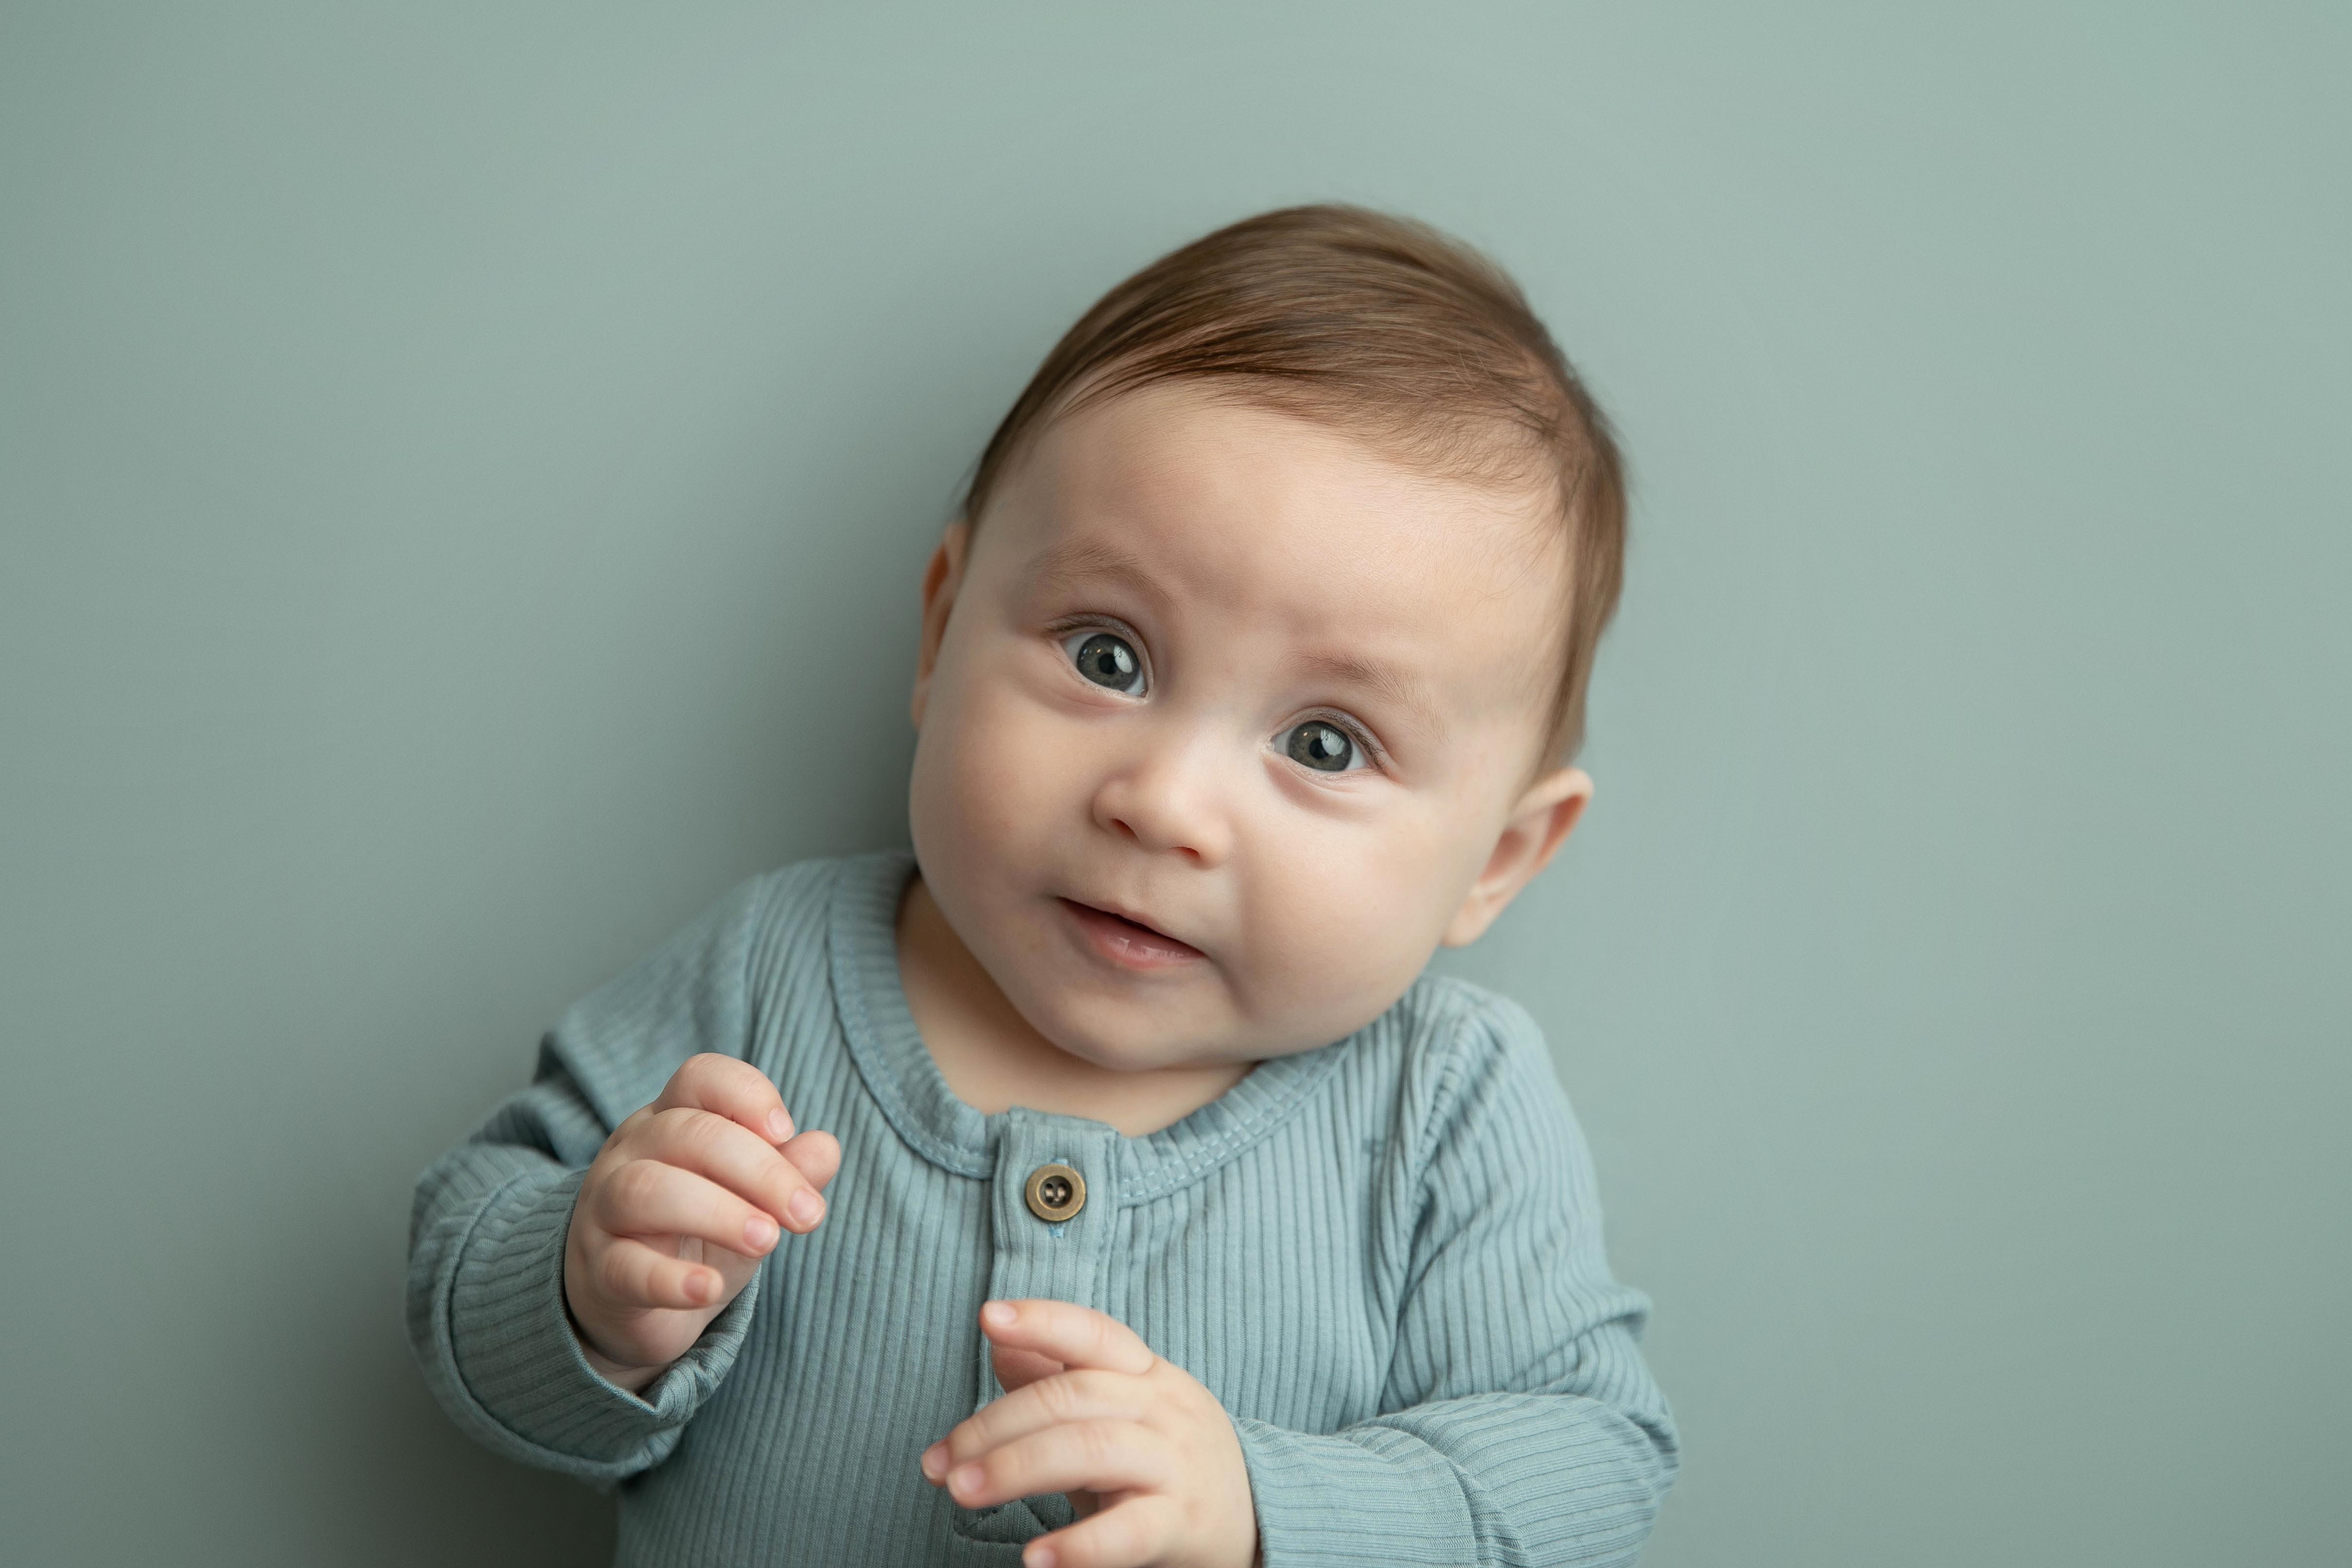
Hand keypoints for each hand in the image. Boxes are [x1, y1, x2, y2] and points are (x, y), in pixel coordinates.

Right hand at [563, 1053, 840, 1391]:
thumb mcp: (752, 1199)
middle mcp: (630, 1153)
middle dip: (759, 1169)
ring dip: (718, 1212)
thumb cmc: (699, 1234)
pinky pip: (626, 1267)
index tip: (786, 1132)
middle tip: (807, 1214)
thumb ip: (788, 1171)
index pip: (699, 1078)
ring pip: (647, 1189)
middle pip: (686, 1134)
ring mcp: (604, 1211)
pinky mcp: (598, 1272)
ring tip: (768, 1241)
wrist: (636, 1305)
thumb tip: (826, 1147)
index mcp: (669, 1120)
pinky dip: (671, 1279)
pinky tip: (711, 1289)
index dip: (746, 1095)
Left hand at [921, 1300, 1258, 1567]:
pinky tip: (1035, 1557)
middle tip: (938, 1463)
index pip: (1095, 1333)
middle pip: (1072, 1396)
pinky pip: (1129, 1530)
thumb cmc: (1166, 1463)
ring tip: (962, 1492)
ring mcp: (1177, 1464)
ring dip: (1017, 1467)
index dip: (1043, 1319)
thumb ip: (1059, 1377)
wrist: (1260, 1522)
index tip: (989, 1316)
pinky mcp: (1184, 1524)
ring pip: (1091, 1449)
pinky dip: (1079, 1545)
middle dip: (995, 1425)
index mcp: (1147, 1375)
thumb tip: (1001, 1337)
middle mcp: (1165, 1408)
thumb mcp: (1119, 1412)